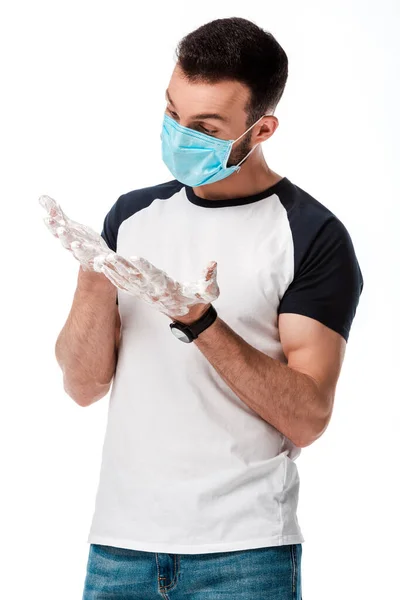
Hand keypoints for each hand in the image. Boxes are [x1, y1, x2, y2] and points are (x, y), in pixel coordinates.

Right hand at [39, 195, 112, 271]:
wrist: (98, 259)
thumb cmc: (81, 241)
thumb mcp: (70, 225)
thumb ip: (56, 213)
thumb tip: (41, 197)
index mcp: (68, 238)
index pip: (57, 231)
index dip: (52, 225)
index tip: (47, 218)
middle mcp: (75, 248)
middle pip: (67, 242)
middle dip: (63, 236)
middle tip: (61, 229)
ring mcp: (88, 255)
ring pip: (82, 253)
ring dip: (78, 249)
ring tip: (76, 244)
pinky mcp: (101, 261)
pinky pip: (102, 262)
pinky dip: (104, 260)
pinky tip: (108, 257)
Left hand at [99, 253, 219, 319]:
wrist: (190, 319)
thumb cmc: (199, 302)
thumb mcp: (208, 291)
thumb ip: (209, 278)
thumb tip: (213, 264)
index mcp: (168, 289)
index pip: (155, 277)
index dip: (144, 268)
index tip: (133, 258)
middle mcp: (154, 292)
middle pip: (135, 279)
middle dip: (121, 268)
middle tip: (108, 257)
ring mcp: (146, 294)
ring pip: (127, 282)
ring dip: (113, 271)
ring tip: (101, 260)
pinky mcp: (142, 294)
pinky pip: (125, 286)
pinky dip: (114, 277)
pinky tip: (105, 269)